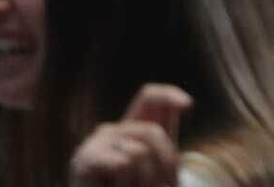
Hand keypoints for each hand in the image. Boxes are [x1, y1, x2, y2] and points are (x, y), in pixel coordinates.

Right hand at [68, 84, 191, 186]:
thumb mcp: (158, 170)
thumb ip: (167, 142)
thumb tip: (186, 102)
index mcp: (134, 130)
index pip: (150, 97)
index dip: (169, 95)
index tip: (188, 105)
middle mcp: (114, 130)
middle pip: (152, 131)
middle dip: (166, 162)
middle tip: (168, 185)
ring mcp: (98, 143)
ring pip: (139, 152)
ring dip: (147, 180)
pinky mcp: (85, 159)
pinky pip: (123, 163)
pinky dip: (129, 184)